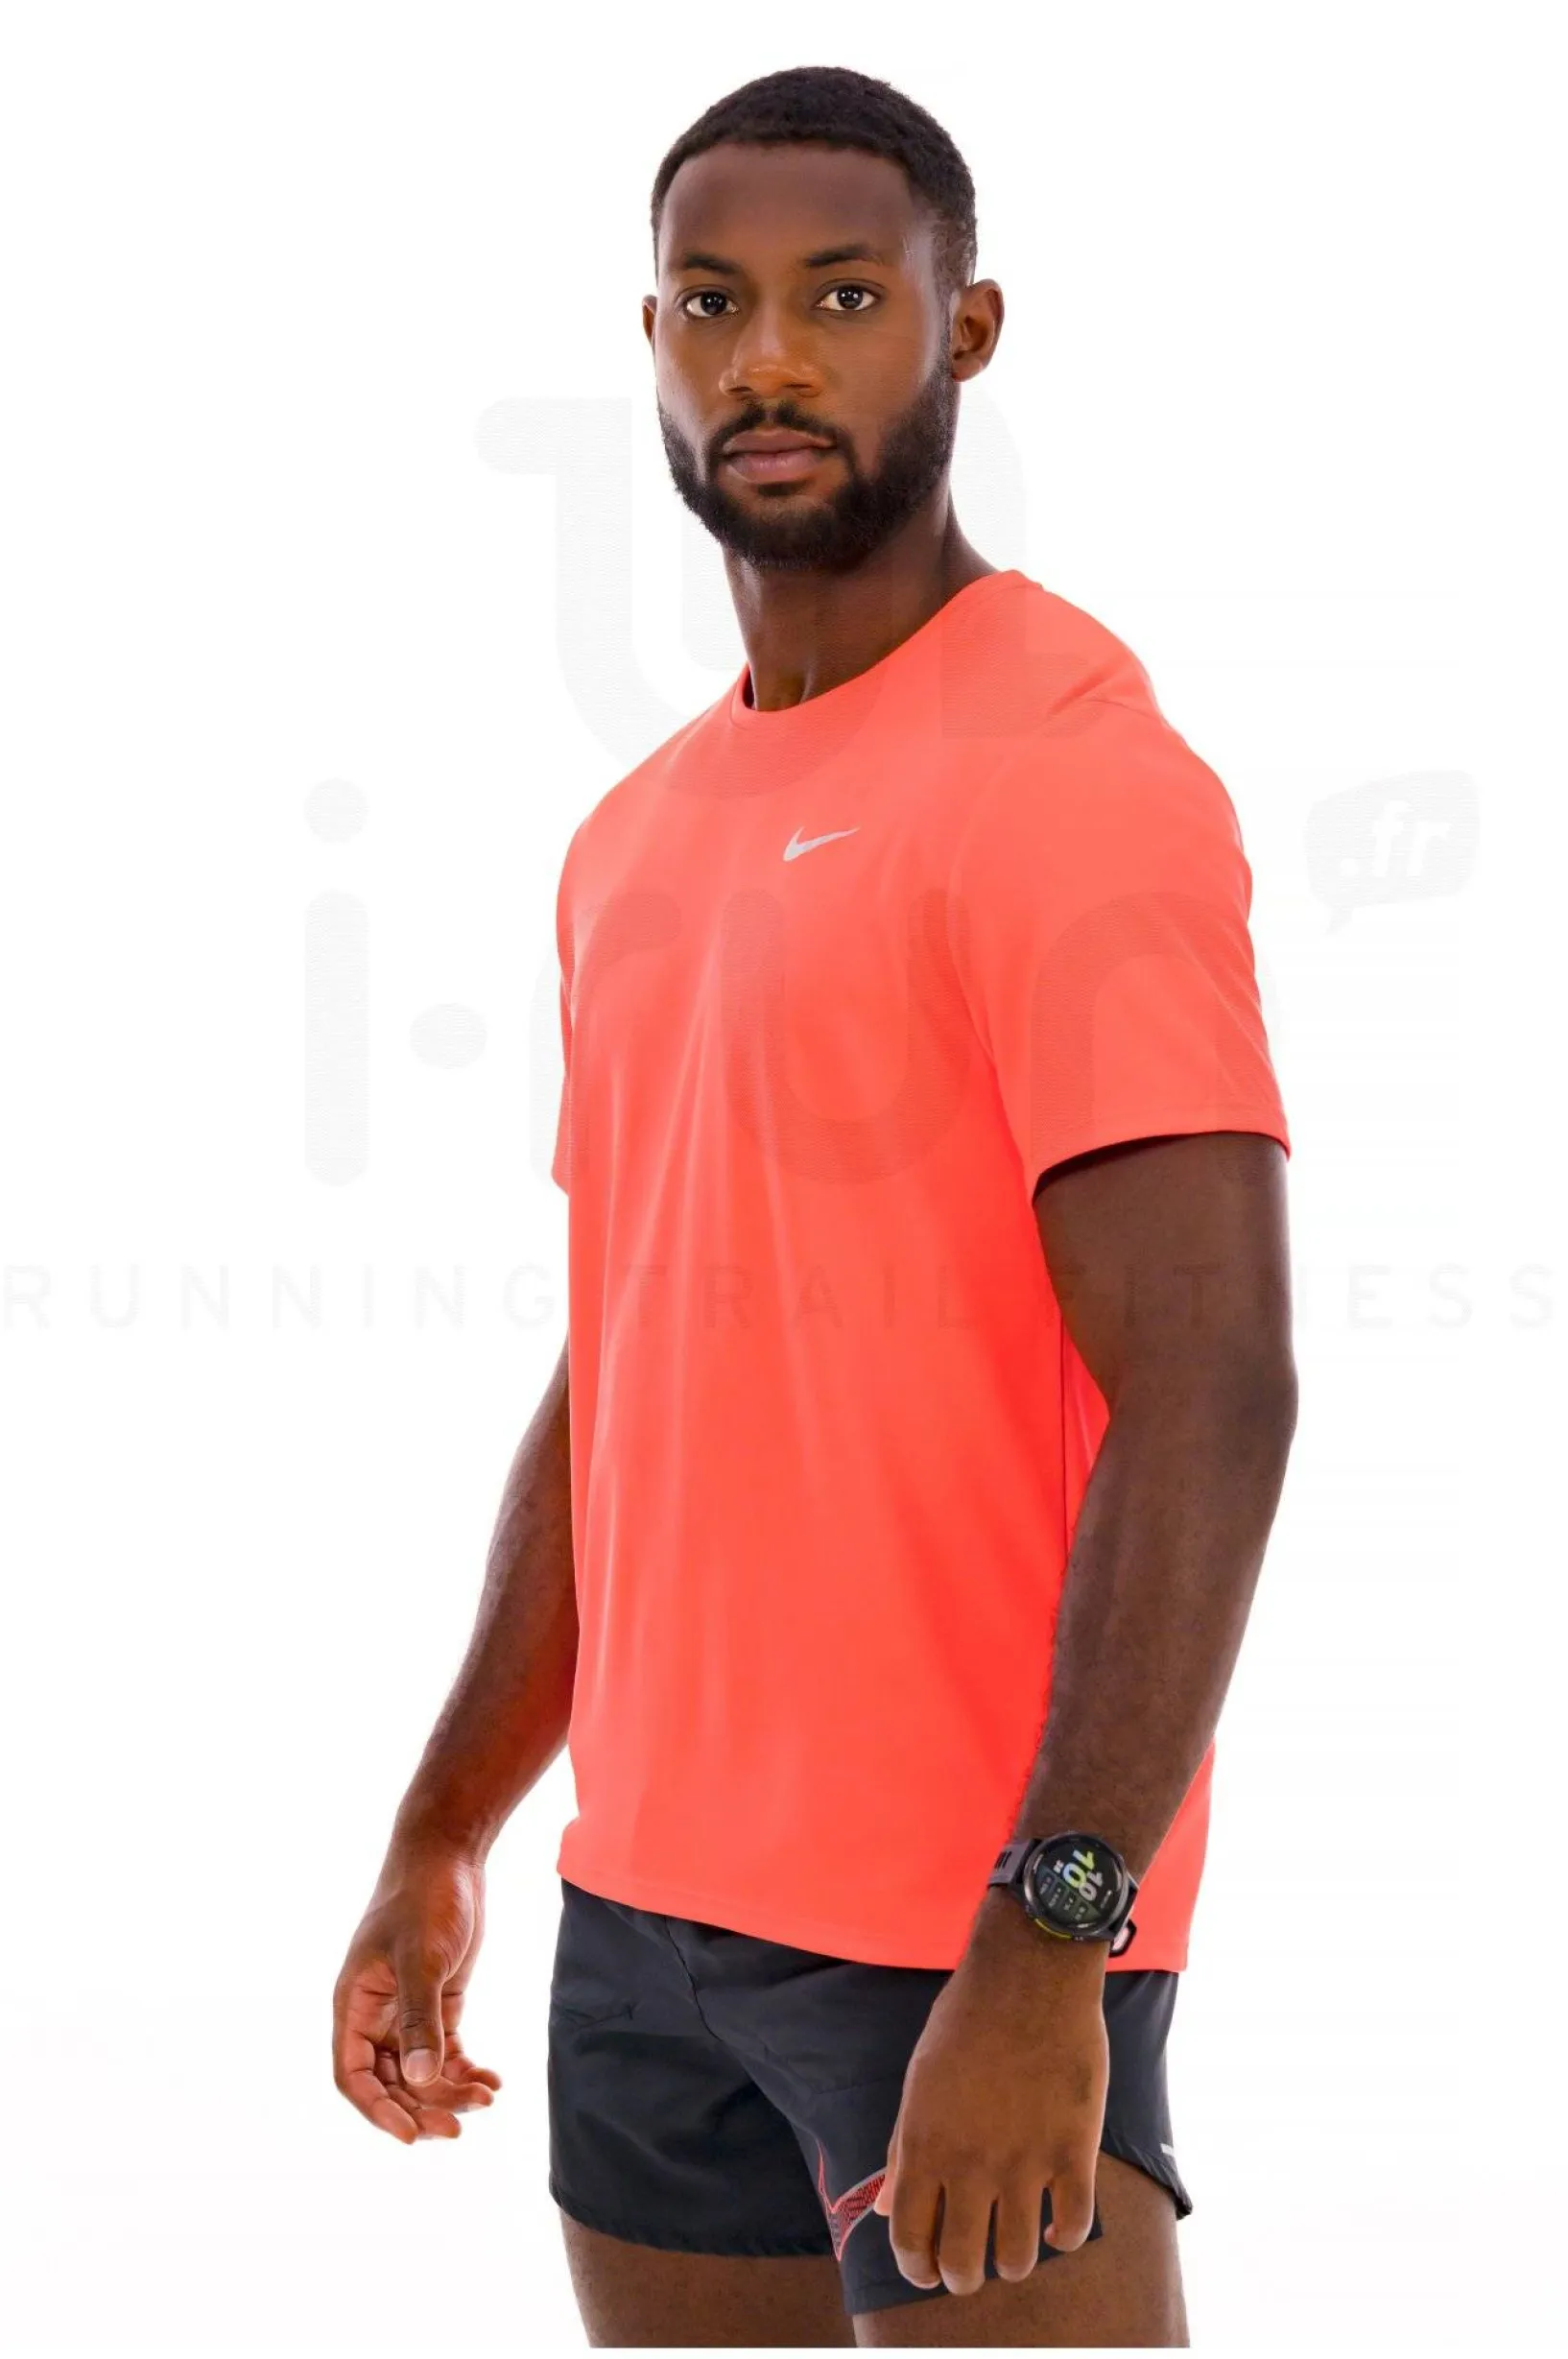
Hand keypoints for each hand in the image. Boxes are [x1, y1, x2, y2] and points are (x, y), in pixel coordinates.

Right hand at [332, 1839, 501, 2143]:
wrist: (449, 1855)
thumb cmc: (424, 1898)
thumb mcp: (421, 1958)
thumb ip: (419, 2018)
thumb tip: (419, 2078)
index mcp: (353, 2005)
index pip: (353, 2075)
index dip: (377, 2110)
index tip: (410, 2135)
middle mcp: (375, 2014)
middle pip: (390, 2081)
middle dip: (421, 2107)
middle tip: (458, 2127)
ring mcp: (406, 2009)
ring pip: (420, 2070)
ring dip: (450, 2090)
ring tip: (488, 2097)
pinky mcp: (437, 2000)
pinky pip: (445, 2050)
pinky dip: (465, 2068)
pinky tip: (493, 2080)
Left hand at [872, 1921, 1108, 2295]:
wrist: (1028, 1976)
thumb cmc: (965, 2020)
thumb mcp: (919, 2080)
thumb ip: (902, 2149)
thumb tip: (886, 2209)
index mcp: (925, 2145)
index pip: (910, 2240)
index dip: (917, 2268)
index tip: (926, 2272)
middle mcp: (971, 2164)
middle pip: (962, 2264)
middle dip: (961, 2277)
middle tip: (968, 2270)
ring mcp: (1025, 2162)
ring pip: (1018, 2259)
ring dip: (1011, 2264)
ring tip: (1011, 2251)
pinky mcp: (1074, 2151)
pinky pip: (1074, 2227)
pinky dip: (1064, 2238)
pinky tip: (1056, 2225)